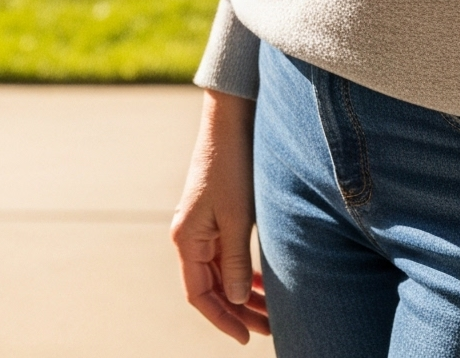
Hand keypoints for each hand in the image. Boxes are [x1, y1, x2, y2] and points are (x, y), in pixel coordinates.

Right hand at [171, 89, 268, 342]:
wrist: (230, 124)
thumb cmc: (231, 168)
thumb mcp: (236, 219)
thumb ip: (235, 262)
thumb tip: (238, 302)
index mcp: (186, 238)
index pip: (198, 294)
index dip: (221, 319)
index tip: (246, 338)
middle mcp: (190, 236)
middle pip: (211, 287)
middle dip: (238, 312)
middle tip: (269, 331)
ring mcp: (203, 227)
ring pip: (221, 274)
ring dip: (243, 295)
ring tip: (272, 315)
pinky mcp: (216, 218)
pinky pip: (227, 257)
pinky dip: (244, 274)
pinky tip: (263, 285)